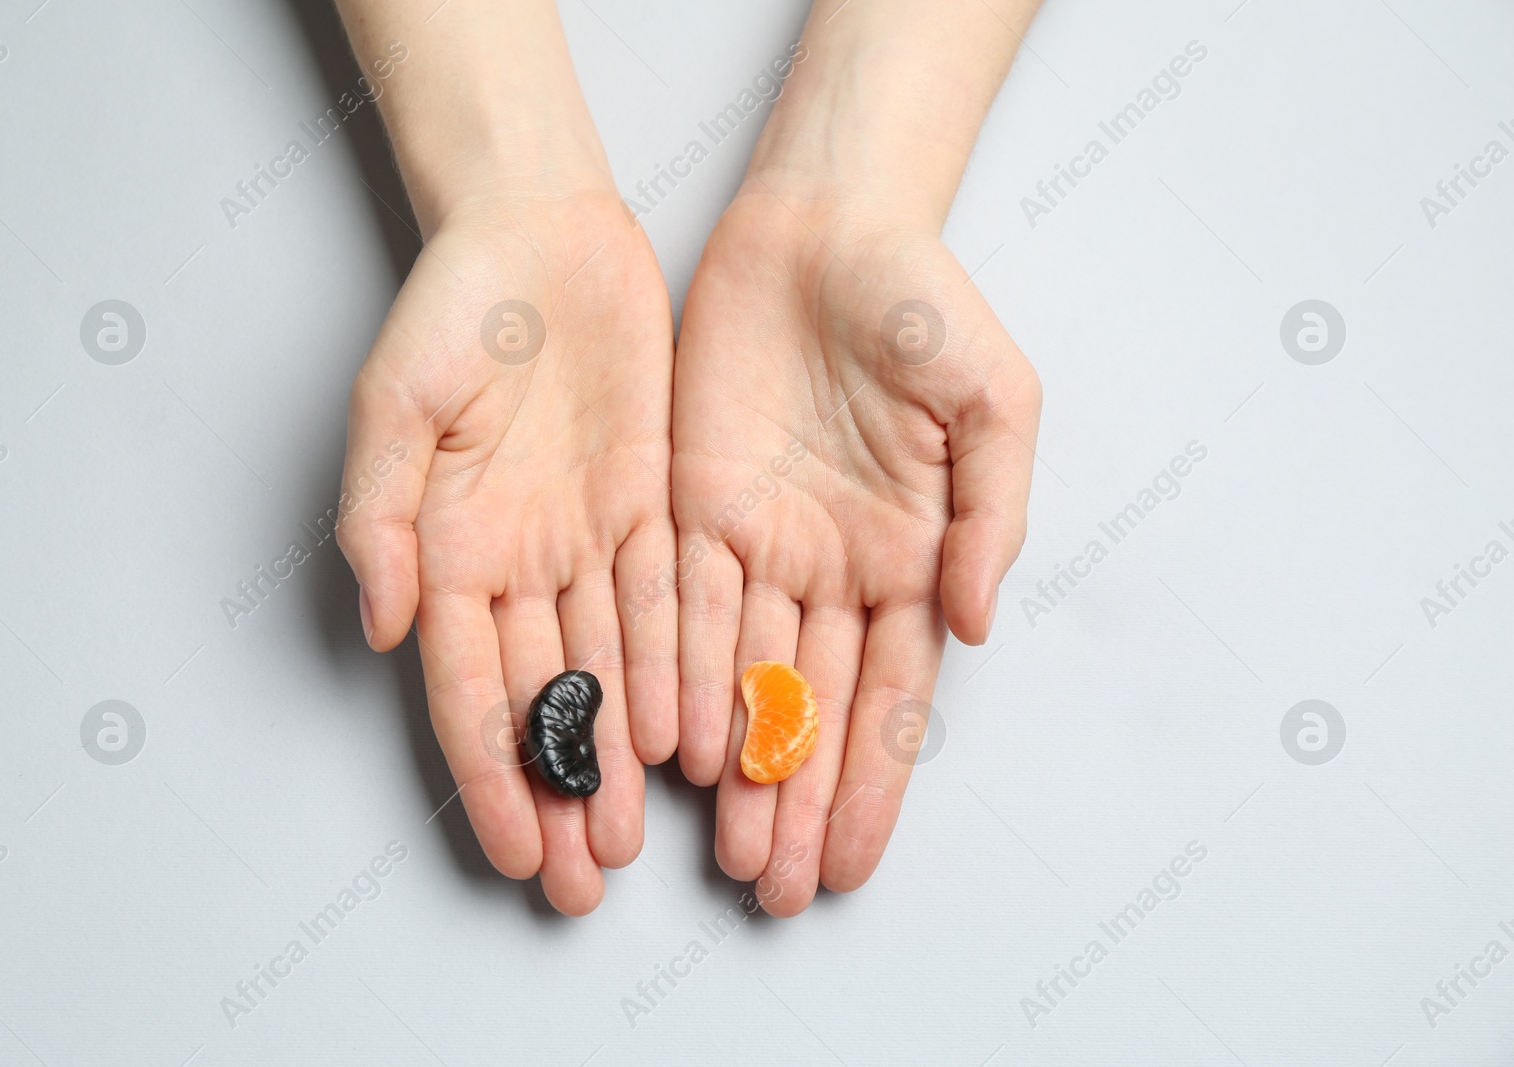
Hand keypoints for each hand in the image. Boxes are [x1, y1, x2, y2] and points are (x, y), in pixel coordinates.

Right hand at [338, 189, 676, 915]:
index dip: (490, 776)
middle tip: (581, 882)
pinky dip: (678, 669)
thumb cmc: (452, 310)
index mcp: (447, 551)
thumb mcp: (392, 405)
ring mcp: (585, 540)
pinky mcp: (649, 508)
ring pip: (610, 670)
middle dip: (561, 794)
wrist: (538, 235)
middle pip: (543, 701)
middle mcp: (518, 563)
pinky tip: (691, 736)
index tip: (511, 853)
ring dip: (622, 756)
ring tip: (636, 838)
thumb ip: (381, 518)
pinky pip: (667, 602)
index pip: (468, 690)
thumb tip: (386, 627)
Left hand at [672, 188, 1040, 914]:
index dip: (870, 784)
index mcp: (911, 556)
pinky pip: (682, 607)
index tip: (850, 865)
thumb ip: (992, 517)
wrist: (827, 224)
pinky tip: (674, 749)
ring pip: (742, 679)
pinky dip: (677, 678)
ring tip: (727, 854)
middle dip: (796, 805)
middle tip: (775, 890)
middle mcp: (833, 568)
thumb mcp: (995, 404)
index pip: (890, 697)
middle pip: (811, 710)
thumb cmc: (924, 303)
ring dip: (737, 768)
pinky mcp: (692, 506)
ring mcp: (762, 543)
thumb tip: (973, 627)